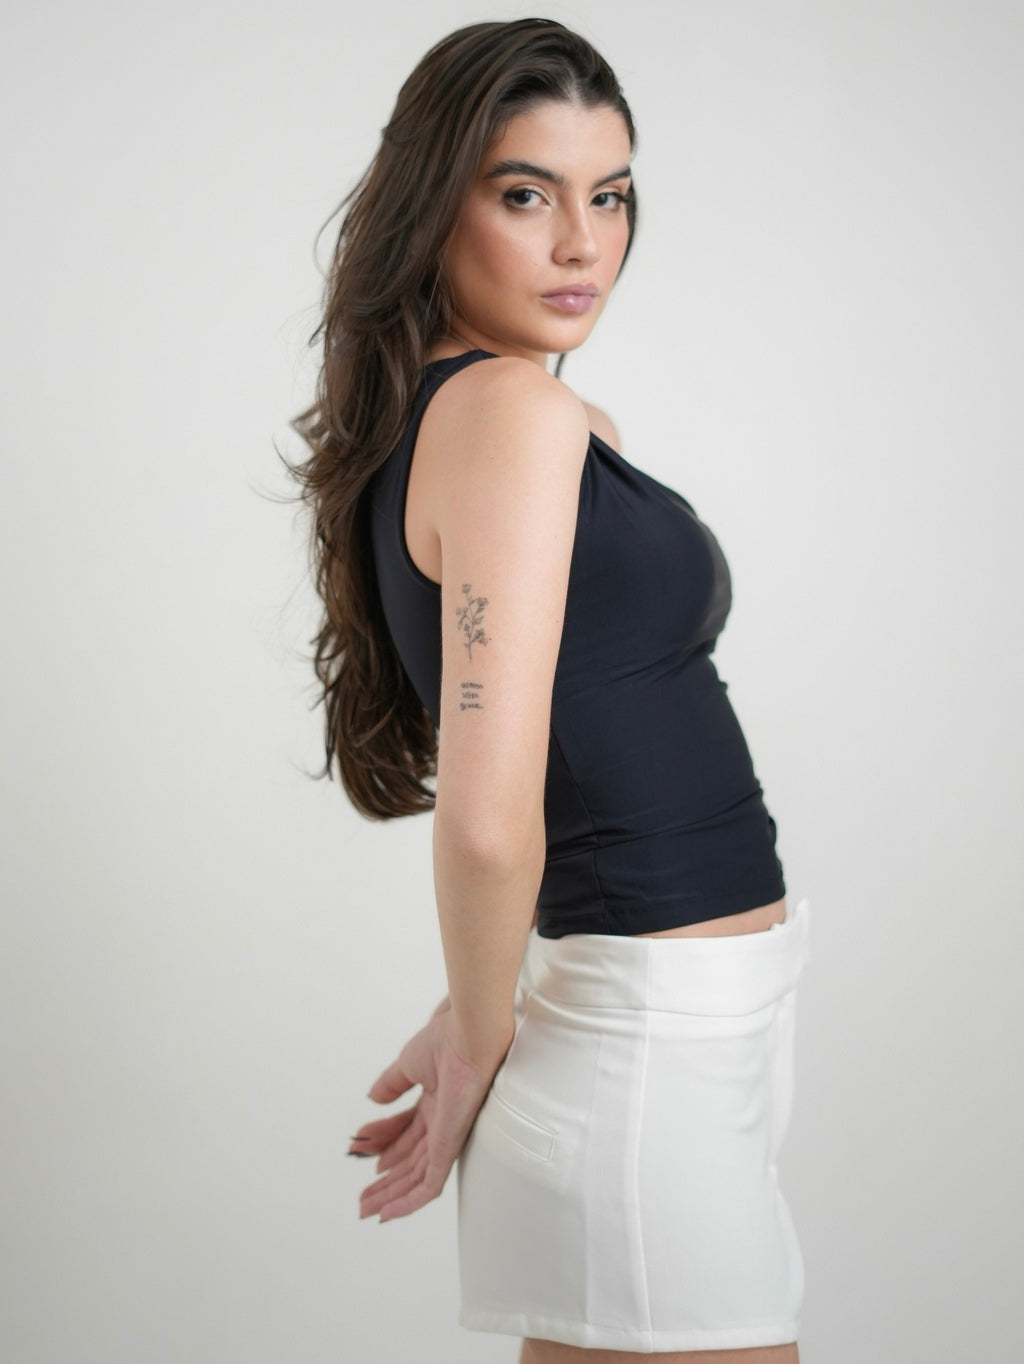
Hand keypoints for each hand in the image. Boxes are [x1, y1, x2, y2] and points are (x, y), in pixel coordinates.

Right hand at [348, 1008, 502, 1221]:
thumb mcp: (408, 1064)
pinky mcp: (449, 1149)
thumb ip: (391, 1084)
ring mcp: (446, 1137)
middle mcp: (442, 1122)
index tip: (358, 1147)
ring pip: (416, 1178)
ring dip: (390, 1194)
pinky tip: (388, 1213)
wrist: (467, 1036)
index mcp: (436, 1101)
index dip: (382, 1141)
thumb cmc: (446, 1040)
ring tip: (366, 1208)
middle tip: (363, 1195)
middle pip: (410, 1159)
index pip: (405, 1130)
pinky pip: (430, 1185)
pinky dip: (408, 1202)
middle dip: (386, 1178)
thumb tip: (372, 1099)